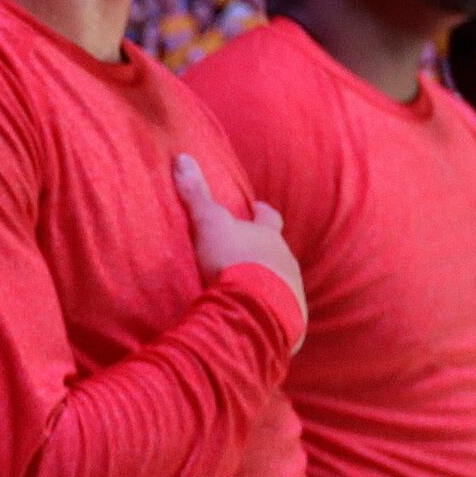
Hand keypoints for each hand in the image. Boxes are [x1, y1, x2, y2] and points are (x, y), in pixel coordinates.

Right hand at [174, 155, 305, 347]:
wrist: (255, 308)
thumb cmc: (233, 260)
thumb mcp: (209, 224)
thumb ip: (196, 195)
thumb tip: (182, 157)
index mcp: (269, 235)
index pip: (269, 217)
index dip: (262, 213)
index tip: (256, 208)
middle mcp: (287, 260)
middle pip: (278, 251)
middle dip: (265, 252)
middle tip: (247, 255)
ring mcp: (293, 290)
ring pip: (282, 281)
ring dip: (268, 283)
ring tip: (248, 291)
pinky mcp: (292, 318)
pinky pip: (282, 312)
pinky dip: (270, 311)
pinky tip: (256, 317)